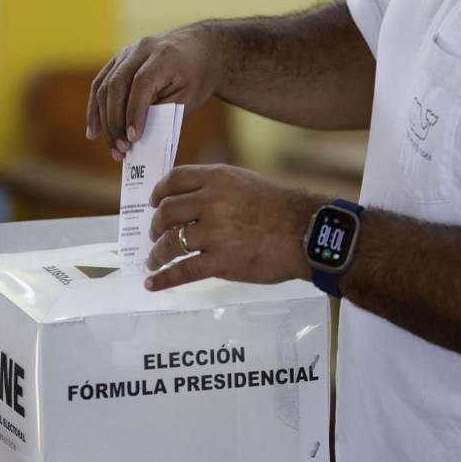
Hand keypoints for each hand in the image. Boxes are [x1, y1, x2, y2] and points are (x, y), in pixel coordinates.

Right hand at [86, 26, 221, 159]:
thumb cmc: (198, 76)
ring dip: (103, 120)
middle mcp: (141, 49)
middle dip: (115, 121)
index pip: (141, 84)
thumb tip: (135, 136)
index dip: (134, 112)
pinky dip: (96, 109)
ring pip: (104, 86)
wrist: (200, 48)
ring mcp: (126, 52)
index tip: (132, 138)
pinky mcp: (118, 60)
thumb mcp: (189, 96)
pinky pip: (100, 84)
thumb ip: (164, 112)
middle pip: (117, 85)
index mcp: (164, 55)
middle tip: (121, 149)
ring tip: (112, 146)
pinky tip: (94, 131)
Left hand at [144, 164, 319, 290]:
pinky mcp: (220, 261)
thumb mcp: (246, 183)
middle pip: (167, 212)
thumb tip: (191, 201)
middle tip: (155, 234)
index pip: (175, 180)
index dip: (159, 192)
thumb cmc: (281, 209)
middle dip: (156, 225)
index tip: (153, 202)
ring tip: (154, 260)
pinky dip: (164, 278)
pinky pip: (182, 270)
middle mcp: (211, 202)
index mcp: (217, 179)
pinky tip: (153, 282)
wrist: (307, 234)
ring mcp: (213, 233)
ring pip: (170, 242)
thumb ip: (218, 188)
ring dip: (157, 253)